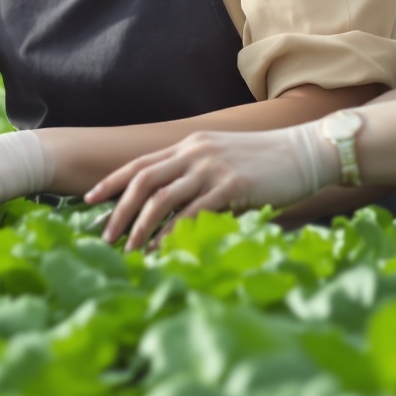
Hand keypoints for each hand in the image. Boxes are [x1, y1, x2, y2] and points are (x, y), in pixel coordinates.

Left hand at [85, 124, 337, 250]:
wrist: (306, 152)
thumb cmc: (268, 163)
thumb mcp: (225, 159)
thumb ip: (199, 175)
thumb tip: (176, 206)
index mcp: (190, 146)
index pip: (140, 163)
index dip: (111, 182)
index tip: (89, 199)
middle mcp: (195, 153)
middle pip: (143, 181)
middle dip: (119, 210)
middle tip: (106, 235)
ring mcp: (212, 168)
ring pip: (162, 198)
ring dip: (141, 226)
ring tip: (130, 249)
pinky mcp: (231, 186)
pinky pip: (192, 212)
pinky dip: (173, 232)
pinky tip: (163, 248)